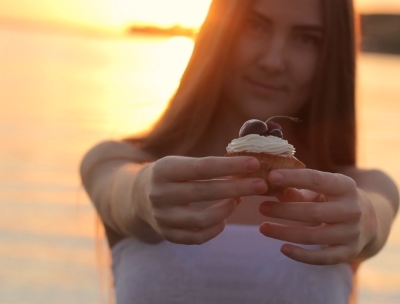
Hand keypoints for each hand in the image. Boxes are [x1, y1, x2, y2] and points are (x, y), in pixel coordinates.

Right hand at [143, 156, 267, 243]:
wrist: (137, 197)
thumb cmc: (172, 175)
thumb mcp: (181, 163)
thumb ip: (209, 165)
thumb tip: (249, 164)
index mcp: (165, 170)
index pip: (202, 167)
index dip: (230, 166)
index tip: (255, 163)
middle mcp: (160, 194)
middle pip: (206, 192)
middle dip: (238, 188)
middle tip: (261, 185)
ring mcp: (162, 217)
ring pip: (203, 218)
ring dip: (227, 209)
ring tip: (239, 200)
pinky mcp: (167, 234)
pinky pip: (197, 237)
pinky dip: (215, 229)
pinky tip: (224, 220)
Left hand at [258, 169, 376, 264]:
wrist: (369, 222)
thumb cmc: (335, 199)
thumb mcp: (323, 190)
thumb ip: (300, 190)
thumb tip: (274, 189)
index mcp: (345, 186)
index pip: (317, 180)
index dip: (293, 178)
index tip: (271, 176)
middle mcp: (352, 209)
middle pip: (312, 211)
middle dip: (283, 210)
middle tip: (261, 207)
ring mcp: (352, 232)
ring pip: (313, 236)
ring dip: (284, 232)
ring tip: (263, 228)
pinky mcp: (349, 252)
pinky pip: (322, 257)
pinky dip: (301, 255)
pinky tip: (282, 248)